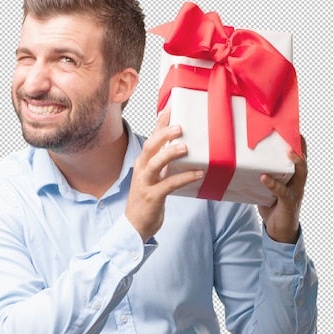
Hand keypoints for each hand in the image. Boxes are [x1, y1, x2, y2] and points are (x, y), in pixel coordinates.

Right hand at [126, 108, 203, 241]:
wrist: (135, 226)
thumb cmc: (147, 201)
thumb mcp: (154, 178)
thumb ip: (164, 164)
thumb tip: (181, 149)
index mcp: (142, 163)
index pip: (151, 138)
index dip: (160, 123)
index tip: (171, 107)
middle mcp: (141, 171)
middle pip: (149, 147)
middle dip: (163, 135)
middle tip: (179, 126)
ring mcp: (145, 184)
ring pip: (155, 163)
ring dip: (170, 153)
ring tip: (185, 147)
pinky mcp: (152, 197)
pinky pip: (169, 184)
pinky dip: (184, 178)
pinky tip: (198, 173)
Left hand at [257, 135, 307, 243]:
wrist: (280, 232)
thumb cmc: (273, 208)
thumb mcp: (268, 188)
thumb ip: (263, 175)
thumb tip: (245, 162)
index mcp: (294, 177)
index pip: (300, 156)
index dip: (299, 142)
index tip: (293, 127)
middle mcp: (298, 183)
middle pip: (304, 161)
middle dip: (301, 146)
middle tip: (294, 132)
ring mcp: (296, 193)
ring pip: (301, 173)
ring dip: (296, 161)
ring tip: (288, 150)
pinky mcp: (289, 204)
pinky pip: (283, 192)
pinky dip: (273, 184)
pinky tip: (264, 177)